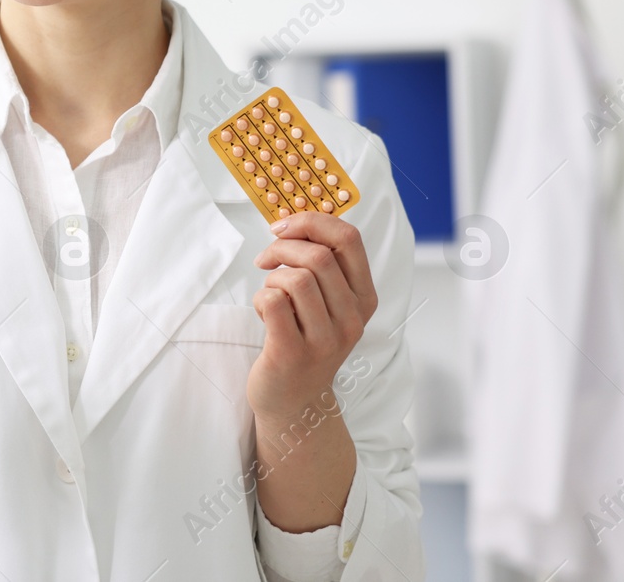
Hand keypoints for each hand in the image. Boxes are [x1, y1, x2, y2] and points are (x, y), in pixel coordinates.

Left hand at [247, 211, 377, 421]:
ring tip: (270, 294)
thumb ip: (322, 266)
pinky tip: (263, 313)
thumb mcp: (327, 303)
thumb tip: (293, 221)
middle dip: (282, 247)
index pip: (349, 239)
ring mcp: (325, 339)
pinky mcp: (293, 352)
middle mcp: (352, 319)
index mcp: (364, 298)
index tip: (284, 226)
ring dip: (272, 277)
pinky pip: (273, 302)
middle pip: (318, 255)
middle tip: (266, 260)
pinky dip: (260, 298)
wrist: (295, 401)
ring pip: (295, 277)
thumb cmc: (304, 340)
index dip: (312, 221)